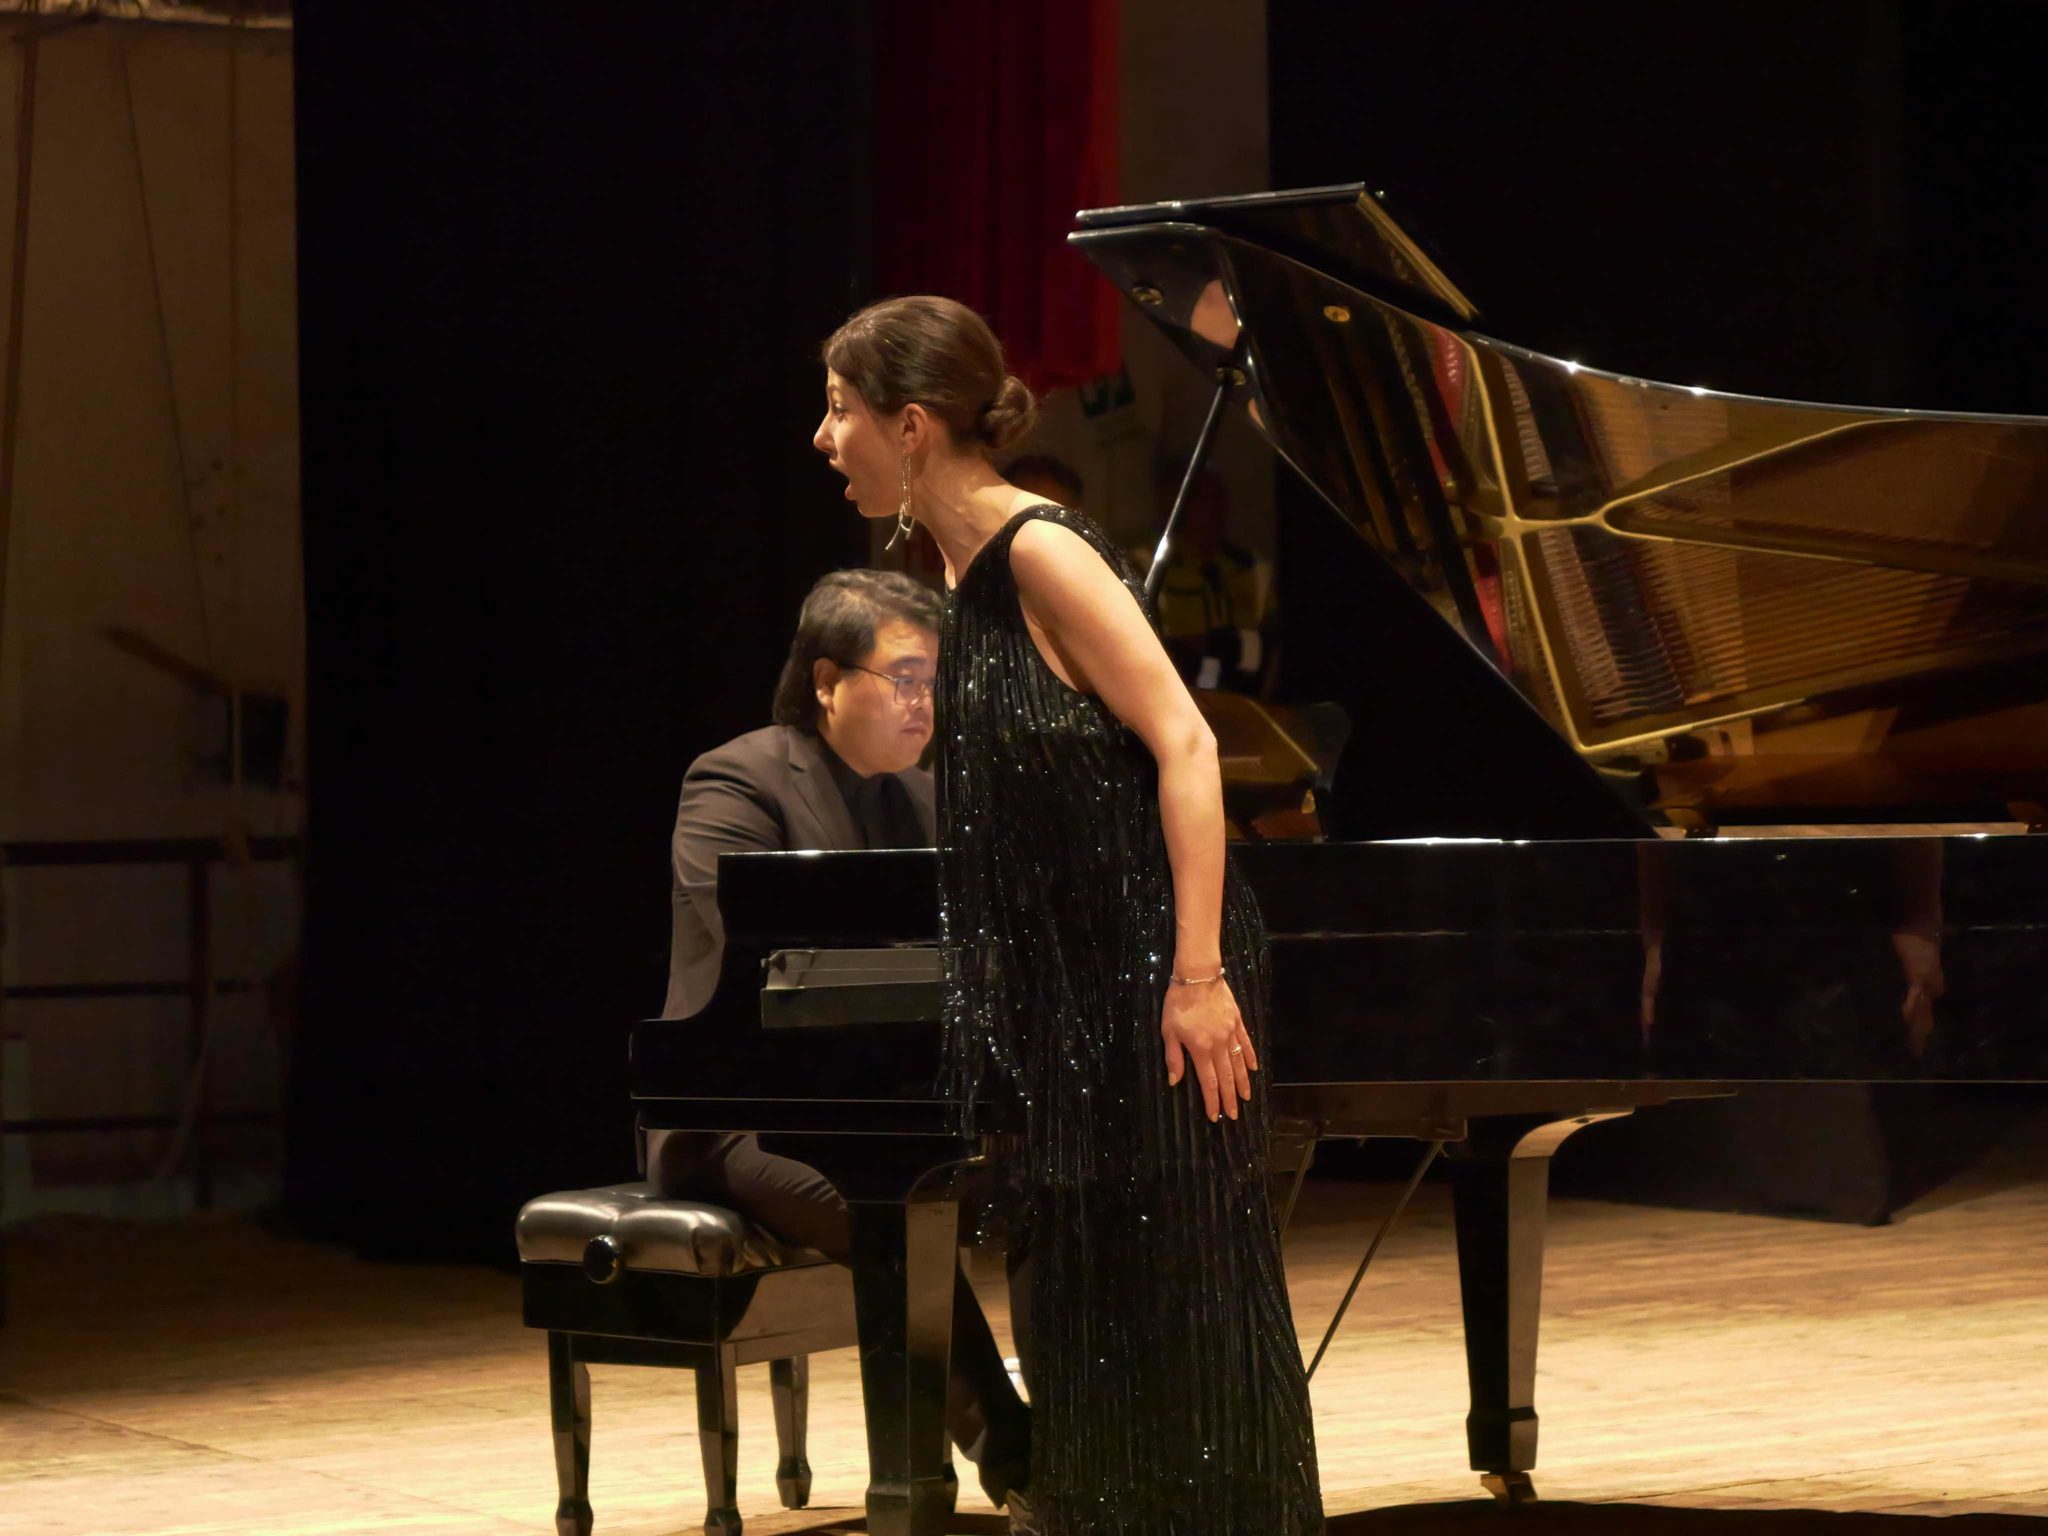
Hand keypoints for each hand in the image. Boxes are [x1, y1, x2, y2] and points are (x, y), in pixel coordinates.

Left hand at [1161, 974, 1257, 1121]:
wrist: (1197, 975)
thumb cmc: (1178, 1002)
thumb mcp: (1168, 1031)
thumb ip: (1174, 1057)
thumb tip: (1175, 1081)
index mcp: (1201, 1049)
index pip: (1208, 1081)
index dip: (1212, 1100)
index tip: (1215, 1115)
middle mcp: (1219, 1045)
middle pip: (1227, 1077)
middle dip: (1230, 1098)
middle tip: (1234, 1115)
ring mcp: (1231, 1033)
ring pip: (1239, 1063)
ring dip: (1243, 1083)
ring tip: (1246, 1098)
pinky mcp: (1237, 1022)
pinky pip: (1246, 1044)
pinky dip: (1250, 1057)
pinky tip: (1253, 1068)